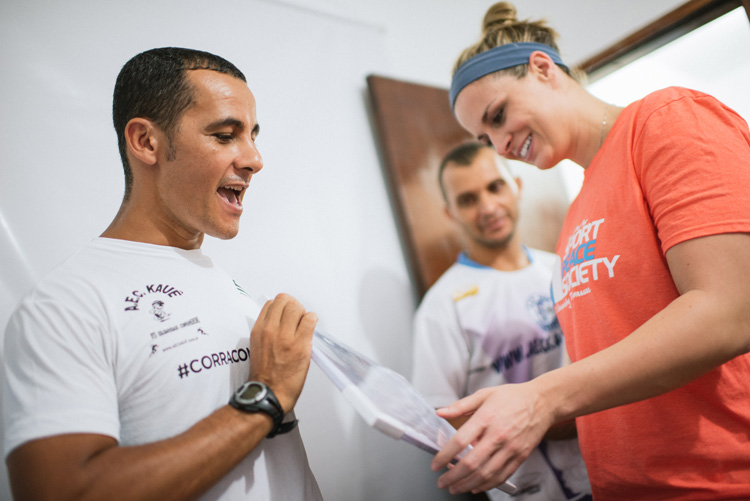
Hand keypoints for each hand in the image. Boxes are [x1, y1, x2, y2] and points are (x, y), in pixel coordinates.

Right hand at [248, 293, 317, 412]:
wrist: (269, 392)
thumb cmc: (264, 374)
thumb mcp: (258, 346)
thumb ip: (268, 331)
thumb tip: (281, 319)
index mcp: (259, 330)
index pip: (271, 303)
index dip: (282, 305)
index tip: (287, 312)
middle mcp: (271, 330)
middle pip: (285, 301)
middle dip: (293, 306)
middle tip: (298, 316)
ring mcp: (286, 336)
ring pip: (297, 307)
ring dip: (303, 313)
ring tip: (304, 323)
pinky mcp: (300, 344)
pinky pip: (310, 319)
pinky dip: (312, 319)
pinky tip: (310, 327)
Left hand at [431, 383, 552, 493]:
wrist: (542, 402)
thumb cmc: (513, 397)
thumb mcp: (484, 394)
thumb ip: (460, 406)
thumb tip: (440, 413)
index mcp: (486, 418)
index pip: (460, 441)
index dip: (444, 456)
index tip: (435, 464)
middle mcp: (498, 435)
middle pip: (471, 463)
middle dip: (453, 476)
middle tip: (442, 482)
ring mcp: (510, 449)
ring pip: (486, 474)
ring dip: (467, 484)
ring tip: (455, 488)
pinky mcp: (520, 457)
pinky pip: (501, 476)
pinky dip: (486, 485)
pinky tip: (475, 487)